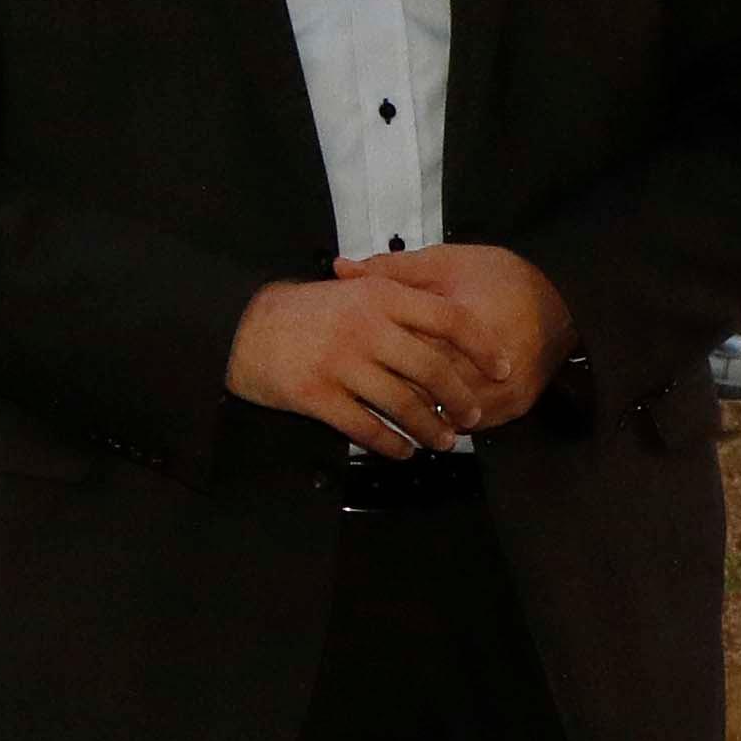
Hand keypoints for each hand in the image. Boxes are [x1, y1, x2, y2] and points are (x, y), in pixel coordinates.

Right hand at [228, 273, 498, 456]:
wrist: (238, 328)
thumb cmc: (301, 313)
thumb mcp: (351, 290)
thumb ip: (397, 302)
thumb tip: (452, 330)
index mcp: (378, 296)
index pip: (449, 319)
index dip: (482, 346)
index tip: (501, 368)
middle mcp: (363, 327)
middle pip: (432, 368)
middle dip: (460, 399)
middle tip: (471, 416)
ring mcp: (338, 363)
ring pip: (404, 404)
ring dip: (431, 429)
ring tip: (443, 440)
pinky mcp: (315, 395)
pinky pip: (366, 428)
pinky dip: (391, 444)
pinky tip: (401, 449)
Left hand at [336, 243, 572, 429]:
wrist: (565, 301)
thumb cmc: (502, 278)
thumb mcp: (447, 262)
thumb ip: (392, 269)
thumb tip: (340, 268)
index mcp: (467, 324)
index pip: (408, 351)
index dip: (374, 355)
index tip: (346, 356)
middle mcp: (488, 367)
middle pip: (423, 389)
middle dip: (387, 388)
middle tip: (353, 385)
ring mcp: (504, 392)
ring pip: (443, 413)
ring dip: (414, 411)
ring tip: (379, 403)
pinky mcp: (515, 407)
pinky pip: (468, 424)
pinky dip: (441, 419)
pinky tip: (418, 412)